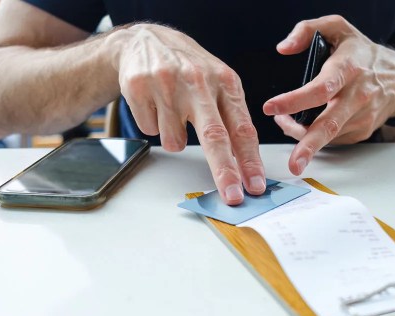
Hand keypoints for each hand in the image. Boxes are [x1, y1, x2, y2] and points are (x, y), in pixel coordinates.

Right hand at [112, 24, 265, 204]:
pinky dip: (154, 125)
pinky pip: (150, 131)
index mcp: (225, 82)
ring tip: (173, 112)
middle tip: (232, 196)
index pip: (242, 128)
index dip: (250, 161)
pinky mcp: (139, 88)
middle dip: (225, 171)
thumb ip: (232, 118)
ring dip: (174, 137)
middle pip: (214, 136)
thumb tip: (243, 164)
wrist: (146, 41)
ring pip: (174, 141)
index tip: (255, 186)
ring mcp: (167, 84)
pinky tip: (156, 104)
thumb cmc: (189, 69)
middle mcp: (199, 81)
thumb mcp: (219, 83)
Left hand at [263, 15, 394, 174]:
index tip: (271, 108)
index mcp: (348, 68)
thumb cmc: (362, 53)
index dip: (295, 100)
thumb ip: (306, 30)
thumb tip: (283, 48)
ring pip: (327, 135)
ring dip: (301, 137)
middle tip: (294, 163)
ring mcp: (361, 117)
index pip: (320, 88)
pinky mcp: (362, 131)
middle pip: (330, 124)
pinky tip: (305, 126)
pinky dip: (314, 137)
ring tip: (285, 124)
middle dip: (309, 146)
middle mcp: (357, 95)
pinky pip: (332, 139)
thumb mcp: (337, 28)